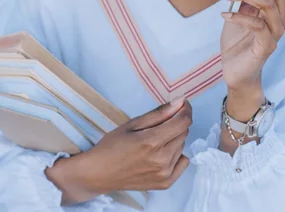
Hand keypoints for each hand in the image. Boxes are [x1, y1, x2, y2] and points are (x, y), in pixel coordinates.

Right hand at [45, 98, 191, 203]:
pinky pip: (183, 162)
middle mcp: (161, 159)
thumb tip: (180, 102)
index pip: (183, 122)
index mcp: (151, 141)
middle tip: (157, 125)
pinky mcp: (166, 183)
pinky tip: (160, 154)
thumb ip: (159, 113)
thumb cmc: (112, 146)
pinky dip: (176, 155)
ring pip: (182, 147)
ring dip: (173, 140)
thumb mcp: (132, 124)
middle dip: (175, 124)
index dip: (185, 110)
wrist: (99, 173)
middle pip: (183, 133)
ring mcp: (165, 173)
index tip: (182, 105)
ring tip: (153, 142)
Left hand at [219, 0, 284, 95]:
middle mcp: (281, 14)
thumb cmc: (237, 39)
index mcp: (275, 3)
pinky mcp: (266, 45)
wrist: (236, 71)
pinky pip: (256, 25)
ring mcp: (276, 30)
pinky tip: (223, 14)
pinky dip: (239, 16)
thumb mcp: (236, 9)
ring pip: (267, 3)